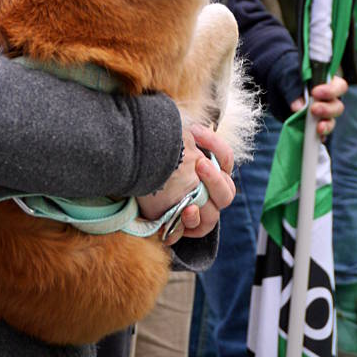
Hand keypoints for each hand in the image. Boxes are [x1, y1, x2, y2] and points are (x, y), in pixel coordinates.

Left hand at [137, 124, 235, 245]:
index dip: (215, 146)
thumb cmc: (151, 157)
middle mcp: (206, 192)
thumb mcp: (168, 144)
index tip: (194, 131)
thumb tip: (187, 126)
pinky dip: (190, 224)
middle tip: (199, 164)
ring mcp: (196, 210)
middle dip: (214, 179)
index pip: (225, 159)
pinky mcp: (181, 225)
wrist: (130, 171)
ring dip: (205, 207)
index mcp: (208, 171)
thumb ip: (182, 136)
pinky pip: (194, 230)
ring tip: (189, 203)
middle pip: (226, 192)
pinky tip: (183, 216)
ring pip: (212, 215)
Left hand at [290, 75, 347, 139]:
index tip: (315, 92)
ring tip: (318, 128)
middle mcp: (329, 101)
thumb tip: (299, 107)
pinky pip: (321, 134)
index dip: (331, 90)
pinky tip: (316, 137)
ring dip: (326, 125)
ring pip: (331, 121)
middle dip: (327, 109)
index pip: (339, 86)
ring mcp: (323, 116)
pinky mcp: (316, 127)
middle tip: (314, 109)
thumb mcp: (288, 80)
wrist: (279, 94)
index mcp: (328, 85)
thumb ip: (294, 90)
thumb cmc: (288, 82)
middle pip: (337, 106)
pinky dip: (318, 136)